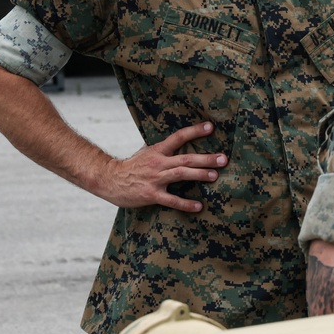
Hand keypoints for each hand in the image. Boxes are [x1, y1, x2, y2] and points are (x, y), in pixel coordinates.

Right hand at [95, 121, 226, 211]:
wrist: (110, 180)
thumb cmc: (132, 166)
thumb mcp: (147, 152)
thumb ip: (164, 149)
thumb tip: (181, 142)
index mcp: (157, 151)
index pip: (178, 137)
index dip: (194, 131)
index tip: (211, 127)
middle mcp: (158, 163)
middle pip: (185, 158)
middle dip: (206, 158)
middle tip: (223, 159)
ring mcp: (155, 179)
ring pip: (181, 175)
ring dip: (199, 175)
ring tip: (216, 176)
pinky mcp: (151, 194)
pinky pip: (171, 200)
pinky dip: (186, 203)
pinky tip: (199, 206)